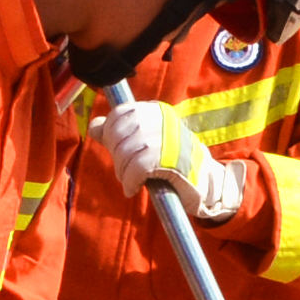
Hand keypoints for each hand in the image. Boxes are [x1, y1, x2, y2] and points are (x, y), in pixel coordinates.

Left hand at [89, 87, 253, 223]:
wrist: (205, 182)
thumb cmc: (172, 162)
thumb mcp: (145, 142)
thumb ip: (118, 133)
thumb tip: (94, 126)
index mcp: (157, 111)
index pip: (121, 113)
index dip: (111, 134)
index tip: (118, 152)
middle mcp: (163, 119)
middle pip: (120, 133)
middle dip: (117, 156)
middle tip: (126, 171)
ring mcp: (169, 138)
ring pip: (126, 152)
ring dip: (123, 172)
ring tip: (131, 181)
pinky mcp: (172, 159)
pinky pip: (137, 167)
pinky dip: (130, 181)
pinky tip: (133, 188)